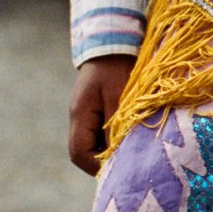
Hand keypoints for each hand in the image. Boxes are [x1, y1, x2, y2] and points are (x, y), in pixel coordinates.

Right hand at [68, 54, 136, 174]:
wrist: (113, 44)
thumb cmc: (116, 67)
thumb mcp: (118, 96)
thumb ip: (116, 125)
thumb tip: (119, 154)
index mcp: (80, 115)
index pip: (79, 153)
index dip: (96, 166)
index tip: (119, 168)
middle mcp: (80, 119)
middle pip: (85, 153)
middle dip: (105, 161)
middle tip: (130, 161)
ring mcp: (87, 116)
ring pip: (94, 144)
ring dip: (111, 149)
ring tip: (133, 148)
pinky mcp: (97, 112)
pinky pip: (102, 134)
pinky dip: (115, 138)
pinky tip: (131, 135)